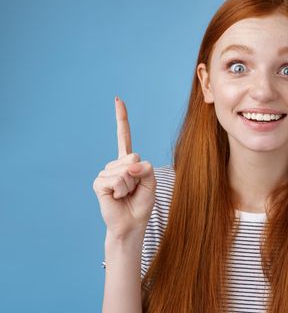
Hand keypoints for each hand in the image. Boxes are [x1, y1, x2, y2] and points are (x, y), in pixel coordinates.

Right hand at [92, 96, 156, 238]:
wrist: (131, 224)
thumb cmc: (141, 204)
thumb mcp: (151, 183)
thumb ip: (146, 169)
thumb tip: (131, 165)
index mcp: (128, 162)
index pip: (124, 136)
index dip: (121, 118)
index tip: (117, 99)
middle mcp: (115, 165)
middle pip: (134, 157)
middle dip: (140, 175)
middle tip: (134, 190)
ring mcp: (105, 172)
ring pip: (126, 170)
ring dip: (131, 186)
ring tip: (126, 195)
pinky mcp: (99, 183)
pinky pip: (117, 180)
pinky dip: (122, 190)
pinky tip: (117, 197)